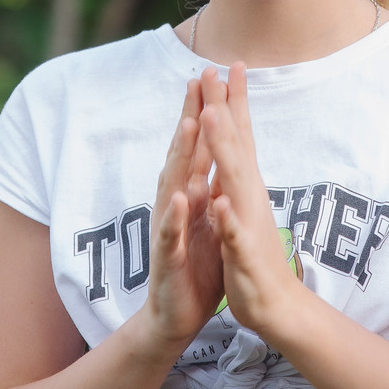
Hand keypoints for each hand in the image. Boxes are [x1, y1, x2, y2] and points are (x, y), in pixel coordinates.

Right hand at [135, 75, 221, 356]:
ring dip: (180, 156)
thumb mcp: (208, 218)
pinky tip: (180, 197)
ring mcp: (171, 228)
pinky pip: (171, 233)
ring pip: (174, 185)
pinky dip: (175, 215)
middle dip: (191, 115)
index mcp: (194, 193)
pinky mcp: (169, 257)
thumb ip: (207, 183)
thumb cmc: (196, 265)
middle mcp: (178, 203)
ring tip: (187, 125)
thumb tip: (213, 148)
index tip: (218, 72)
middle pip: (185, 153)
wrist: (176, 315)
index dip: (209, 109)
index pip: (202, 145)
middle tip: (198, 77)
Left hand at [197, 64, 309, 340]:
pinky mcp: (243, 255)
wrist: (276, 307)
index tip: (227, 65)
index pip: (240, 137)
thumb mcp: (242, 210)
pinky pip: (234, 234)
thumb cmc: (254, 257)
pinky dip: (227, 217)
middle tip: (214, 71)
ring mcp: (248, 224)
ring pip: (233, 181)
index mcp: (244, 187)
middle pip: (236, 146)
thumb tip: (237, 146)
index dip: (233, 102)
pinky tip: (218, 202)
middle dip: (224, 108)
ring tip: (211, 117)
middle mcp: (249, 197)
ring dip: (223, 149)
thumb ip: (238, 179)